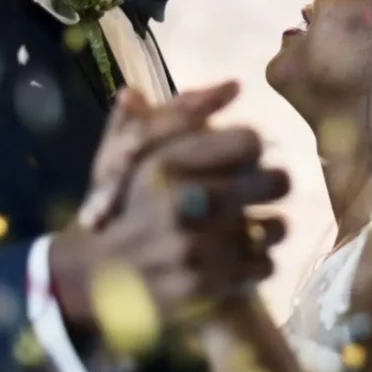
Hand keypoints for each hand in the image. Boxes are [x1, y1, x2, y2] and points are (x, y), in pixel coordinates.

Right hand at [49, 82, 289, 336]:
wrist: (95, 274)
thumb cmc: (122, 204)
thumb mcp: (135, 150)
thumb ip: (180, 113)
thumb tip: (233, 85)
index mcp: (168, 163)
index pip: (250, 140)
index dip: (251, 148)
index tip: (244, 158)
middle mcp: (185, 203)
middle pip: (275, 181)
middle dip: (272, 184)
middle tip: (262, 190)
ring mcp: (197, 248)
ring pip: (276, 226)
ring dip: (268, 227)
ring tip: (252, 227)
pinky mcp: (207, 286)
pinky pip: (264, 265)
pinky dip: (257, 263)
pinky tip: (241, 258)